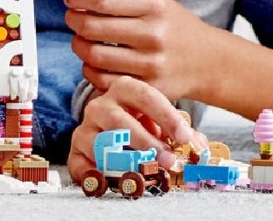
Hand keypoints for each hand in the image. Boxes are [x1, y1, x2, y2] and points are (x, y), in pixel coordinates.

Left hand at [64, 0, 213, 100]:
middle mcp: (154, 34)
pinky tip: (98, 61)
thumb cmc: (167, 22)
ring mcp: (151, 64)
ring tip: (85, 40)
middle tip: (75, 19)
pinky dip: (90, 69)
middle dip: (73, 20)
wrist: (207, 61)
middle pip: (90, 27)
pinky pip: (100, 79)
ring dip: (78, 45)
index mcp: (154, 5)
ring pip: (91, 55)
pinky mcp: (147, 88)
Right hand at [68, 76, 206, 182]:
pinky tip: (111, 183)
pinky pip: (80, 165)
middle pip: (118, 121)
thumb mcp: (163, 121)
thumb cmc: (142, 123)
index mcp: (124, 90)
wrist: (113, 127)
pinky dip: (94, 176)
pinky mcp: (75, 151)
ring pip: (100, 144)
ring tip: (144, 174)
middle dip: (145, 143)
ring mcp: (86, 128)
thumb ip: (182, 132)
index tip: (183, 136)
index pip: (144, 96)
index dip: (165, 116)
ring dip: (124, 161)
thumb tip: (196, 146)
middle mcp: (100, 106)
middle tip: (167, 160)